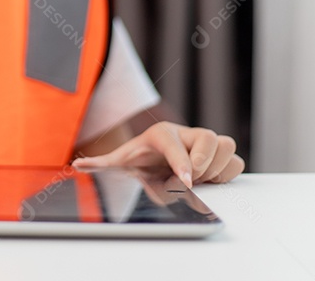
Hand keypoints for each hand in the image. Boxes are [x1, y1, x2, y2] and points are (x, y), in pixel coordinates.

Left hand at [71, 121, 243, 186]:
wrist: (155, 157)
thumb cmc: (139, 158)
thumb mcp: (119, 161)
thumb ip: (100, 163)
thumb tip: (78, 163)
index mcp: (162, 134)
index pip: (174, 142)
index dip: (182, 161)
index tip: (186, 181)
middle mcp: (186, 133)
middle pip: (209, 138)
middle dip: (202, 165)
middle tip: (187, 182)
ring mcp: (205, 143)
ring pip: (227, 147)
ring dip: (216, 170)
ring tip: (198, 181)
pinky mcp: (220, 155)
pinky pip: (236, 162)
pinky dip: (227, 174)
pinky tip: (210, 182)